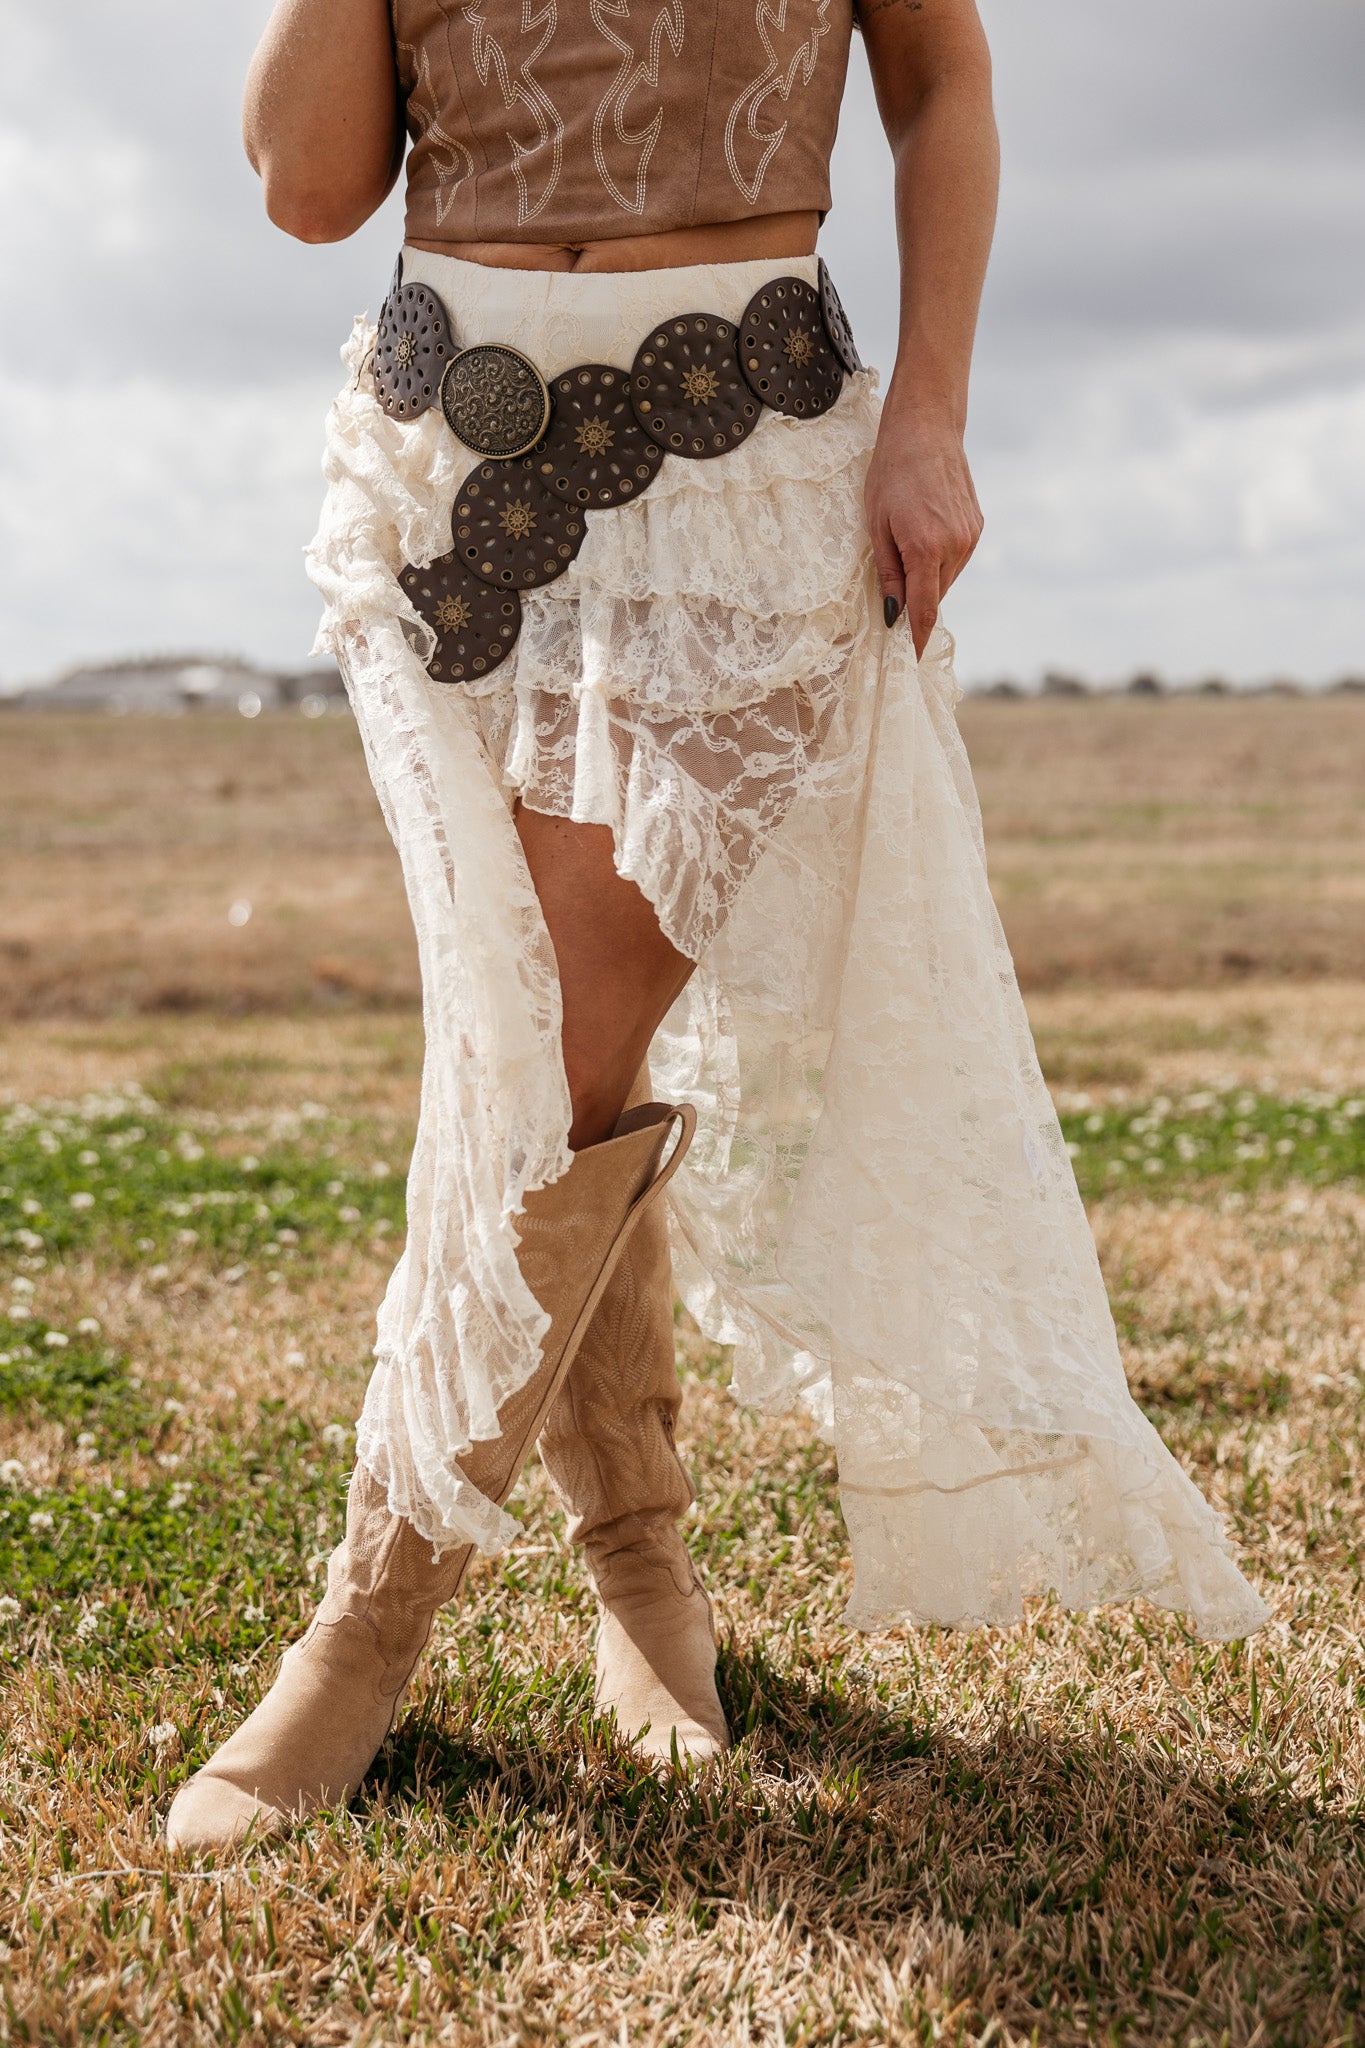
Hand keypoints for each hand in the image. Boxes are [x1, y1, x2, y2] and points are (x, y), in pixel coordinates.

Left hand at [864, 404, 983, 657]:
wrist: (926, 428)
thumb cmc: (891, 473)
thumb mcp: (876, 525)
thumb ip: (889, 574)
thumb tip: (893, 615)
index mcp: (926, 549)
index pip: (923, 611)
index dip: (916, 639)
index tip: (909, 662)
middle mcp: (955, 547)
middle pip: (934, 597)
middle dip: (916, 605)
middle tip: (893, 603)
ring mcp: (970, 536)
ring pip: (946, 579)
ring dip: (927, 581)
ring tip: (907, 552)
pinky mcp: (977, 527)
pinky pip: (956, 559)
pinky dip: (939, 561)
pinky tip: (924, 536)